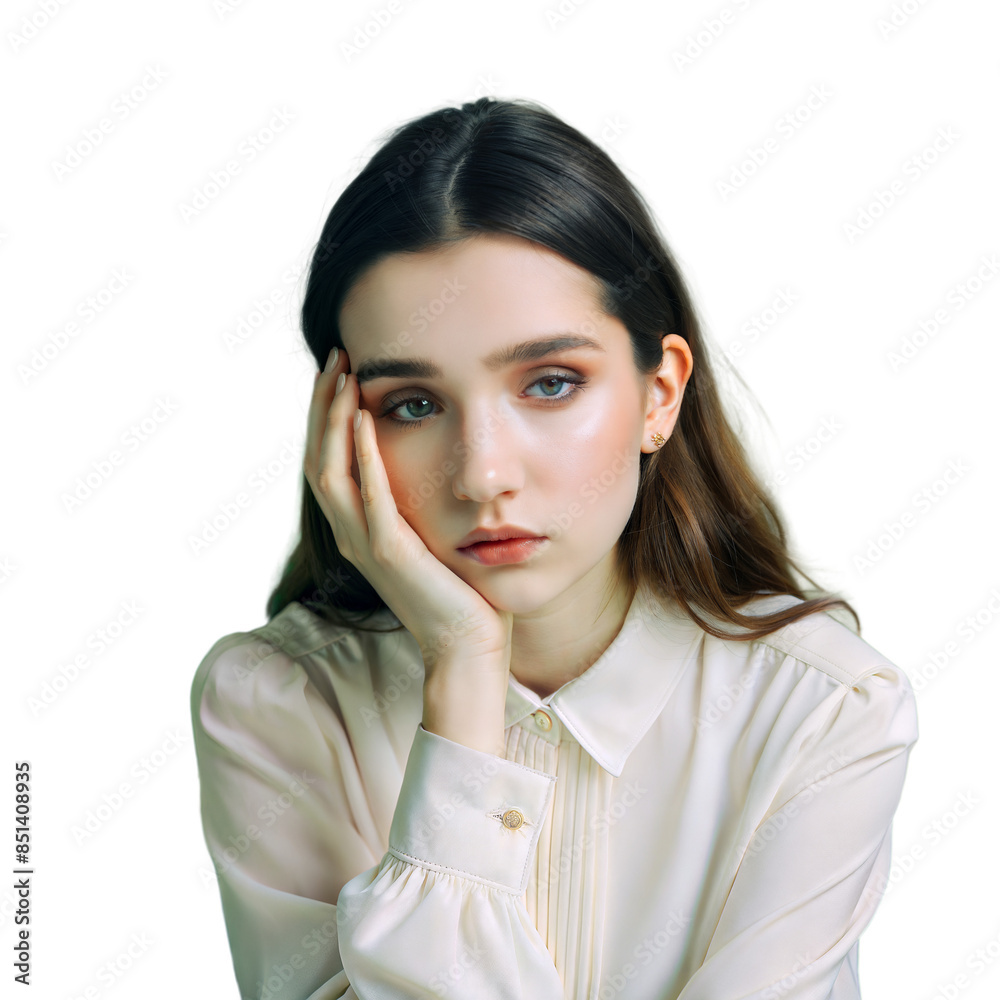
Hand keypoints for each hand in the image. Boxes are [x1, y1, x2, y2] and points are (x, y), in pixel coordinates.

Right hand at [303, 347, 513, 676]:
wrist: (467, 646)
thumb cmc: (460, 593)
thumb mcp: (432, 535)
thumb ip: (419, 502)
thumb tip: (432, 460)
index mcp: (360, 528)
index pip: (329, 461)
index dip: (328, 415)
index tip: (342, 371)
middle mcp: (353, 534)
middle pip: (319, 458)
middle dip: (324, 404)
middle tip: (335, 356)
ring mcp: (367, 544)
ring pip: (330, 471)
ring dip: (332, 420)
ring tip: (343, 375)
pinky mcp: (390, 553)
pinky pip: (368, 497)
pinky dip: (361, 457)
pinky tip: (362, 420)